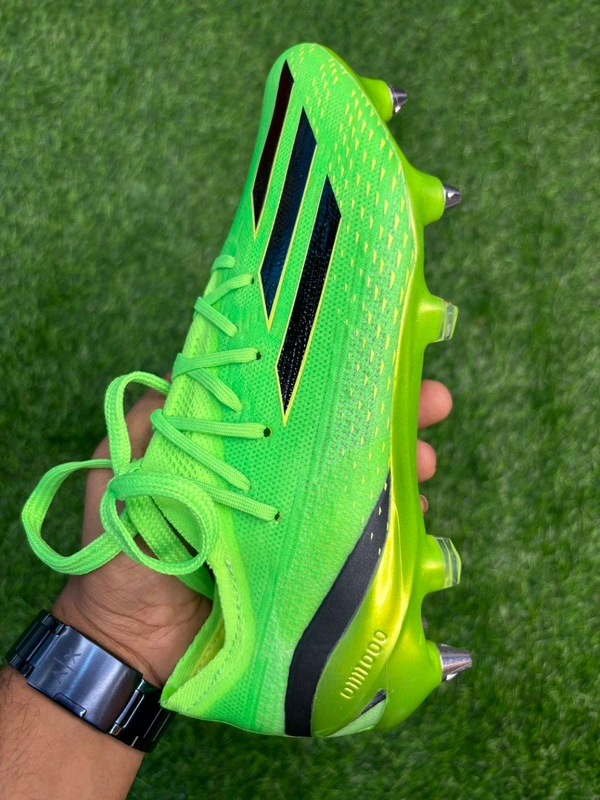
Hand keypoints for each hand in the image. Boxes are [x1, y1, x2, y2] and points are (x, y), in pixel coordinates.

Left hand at [53, 378, 451, 686]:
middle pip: (336, 437)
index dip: (333, 380)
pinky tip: (416, 511)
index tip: (374, 357)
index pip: (293, 403)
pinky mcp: (308, 564)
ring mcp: (295, 522)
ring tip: (429, 459)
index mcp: (236, 450)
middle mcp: (273, 478)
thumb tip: (185, 373)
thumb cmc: (124, 551)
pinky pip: (357, 536)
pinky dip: (391, 523)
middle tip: (434, 402)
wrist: (132, 641)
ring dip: (400, 465)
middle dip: (389, 414)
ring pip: (356, 482)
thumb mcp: (125, 475)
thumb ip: (150, 425)